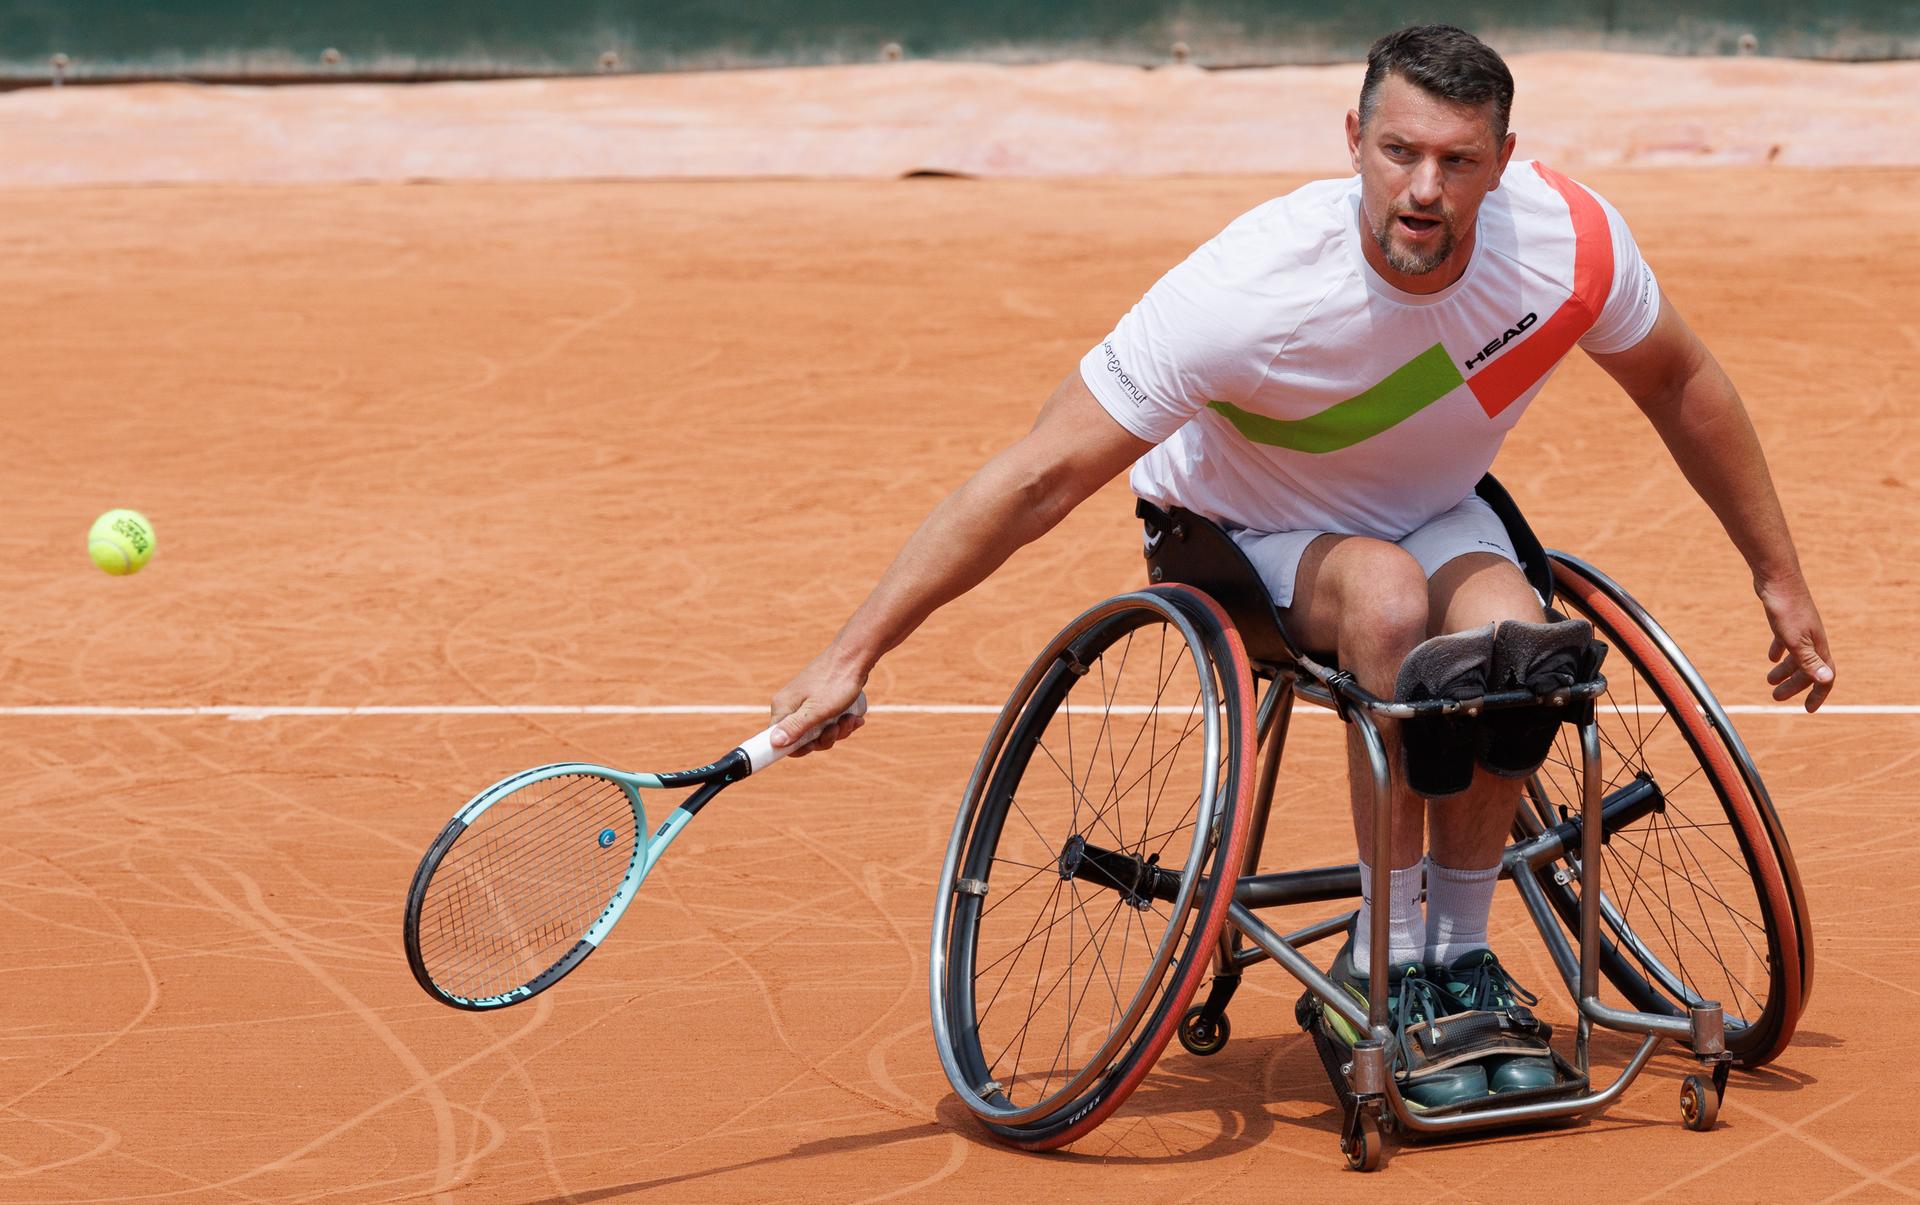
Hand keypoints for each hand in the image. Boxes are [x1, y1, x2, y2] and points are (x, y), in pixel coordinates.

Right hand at [770, 649, 868, 757]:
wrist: (854, 657)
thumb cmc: (835, 682)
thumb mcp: (816, 710)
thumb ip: (795, 727)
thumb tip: (774, 742)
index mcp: (783, 707)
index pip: (778, 740)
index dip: (796, 749)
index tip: (813, 747)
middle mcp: (790, 705)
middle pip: (802, 738)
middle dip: (824, 738)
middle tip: (837, 728)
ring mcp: (805, 702)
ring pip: (818, 731)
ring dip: (837, 730)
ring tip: (850, 718)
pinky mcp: (819, 700)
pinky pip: (827, 721)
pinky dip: (841, 722)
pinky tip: (853, 716)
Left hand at [1758, 578, 1834, 711]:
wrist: (1777, 577)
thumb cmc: (1786, 608)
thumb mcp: (1794, 639)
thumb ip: (1809, 661)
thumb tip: (1827, 680)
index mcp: (1817, 645)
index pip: (1824, 676)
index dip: (1818, 694)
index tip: (1808, 709)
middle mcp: (1812, 638)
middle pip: (1807, 668)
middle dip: (1794, 685)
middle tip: (1775, 697)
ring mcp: (1800, 627)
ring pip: (1796, 655)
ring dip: (1785, 671)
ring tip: (1769, 681)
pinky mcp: (1786, 619)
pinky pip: (1786, 640)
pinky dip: (1779, 651)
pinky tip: (1770, 658)